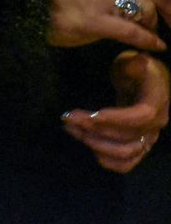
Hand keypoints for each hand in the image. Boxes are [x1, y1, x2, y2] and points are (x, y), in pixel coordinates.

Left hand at [62, 51, 169, 172]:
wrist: (143, 86)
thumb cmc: (136, 72)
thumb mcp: (133, 63)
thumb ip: (134, 64)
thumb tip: (140, 59)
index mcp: (156, 104)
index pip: (141, 116)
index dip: (118, 118)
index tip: (93, 113)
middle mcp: (155, 126)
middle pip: (127, 136)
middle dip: (95, 128)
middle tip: (68, 117)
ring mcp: (148, 140)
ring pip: (125, 153)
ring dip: (95, 143)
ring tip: (71, 128)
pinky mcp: (138, 148)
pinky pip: (126, 164)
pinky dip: (107, 160)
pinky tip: (88, 145)